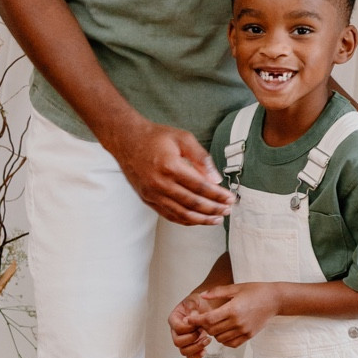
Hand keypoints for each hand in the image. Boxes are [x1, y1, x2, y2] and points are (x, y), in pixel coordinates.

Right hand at [111, 120, 233, 224]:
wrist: (126, 140)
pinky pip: (169, 215)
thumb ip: (201, 157)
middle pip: (193, 203)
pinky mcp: (147, 199)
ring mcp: (152, 194)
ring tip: (217, 219)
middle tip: (228, 210)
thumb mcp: (183, 138)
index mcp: (170, 167)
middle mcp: (160, 183)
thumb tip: (216, 179)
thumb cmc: (155, 137)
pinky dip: (185, 220)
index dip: (218, 195)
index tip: (231, 198)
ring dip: (202, 219)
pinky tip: (197, 219)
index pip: (200, 187)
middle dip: (214, 209)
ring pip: (181, 214)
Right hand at [168, 293, 212, 357]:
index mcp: (174, 318)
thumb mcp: (194, 300)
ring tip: (207, 340)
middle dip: (192, 339)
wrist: (206, 305)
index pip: (178, 328)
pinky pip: (190, 356)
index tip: (198, 324)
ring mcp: (183, 339)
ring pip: (183, 351)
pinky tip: (205, 350)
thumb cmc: (198, 301)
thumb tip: (192, 317)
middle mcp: (176, 331)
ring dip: (196, 348)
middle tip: (203, 332)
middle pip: (178, 342)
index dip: (189, 328)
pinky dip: (197, 355)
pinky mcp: (190, 345)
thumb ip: (192, 308)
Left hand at [184, 282, 279, 347]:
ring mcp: (244, 331)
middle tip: (201, 320)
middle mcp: (238, 322)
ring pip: (220, 339)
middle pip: (212, 330)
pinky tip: (224, 331)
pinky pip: (231, 343)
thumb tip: (202, 295)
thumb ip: (217, 292)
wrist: (275, 300)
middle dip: (204, 326)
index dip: (196, 320)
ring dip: (214, 333)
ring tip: (214, 325)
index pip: (209, 319)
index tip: (189, 319)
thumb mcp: (236, 287)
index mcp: (233, 309)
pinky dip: (224, 340)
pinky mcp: (249, 336)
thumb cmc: (256, 291)